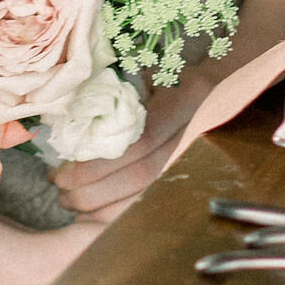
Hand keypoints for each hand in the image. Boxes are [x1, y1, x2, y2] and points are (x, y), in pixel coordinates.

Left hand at [50, 66, 217, 221]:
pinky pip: (154, 199)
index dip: (97, 166)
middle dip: (95, 191)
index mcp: (184, 99)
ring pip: (150, 194)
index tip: (62, 173)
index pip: (139, 143)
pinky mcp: (189, 170)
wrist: (223, 80)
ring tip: (72, 204)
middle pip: (142, 176)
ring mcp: (195, 154)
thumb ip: (121, 90)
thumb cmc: (176, 70)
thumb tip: (72, 114)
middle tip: (61, 192)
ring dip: (106, 208)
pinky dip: (122, 213)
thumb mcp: (151, 68)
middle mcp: (195, 131)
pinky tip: (95, 215)